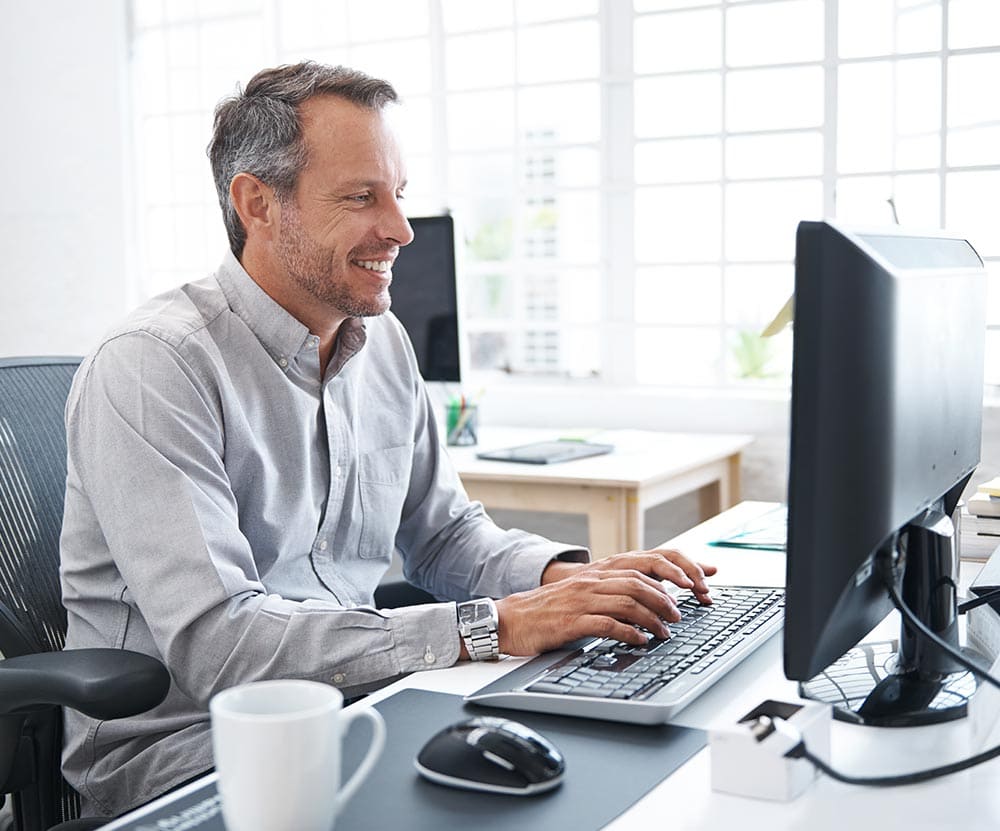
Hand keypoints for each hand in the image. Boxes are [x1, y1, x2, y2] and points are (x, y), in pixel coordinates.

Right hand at [493, 548, 716, 656]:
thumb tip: (644, 606)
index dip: (671, 573)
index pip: (642, 565)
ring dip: (652, 618)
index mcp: (597, 574)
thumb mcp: (581, 596)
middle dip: (666, 599)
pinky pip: (607, 624)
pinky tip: (640, 641)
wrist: (509, 619)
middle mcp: (592, 581)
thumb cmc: (547, 611)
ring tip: (665, 632)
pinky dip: (629, 633)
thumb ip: (609, 595)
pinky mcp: (572, 621)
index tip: (694, 584)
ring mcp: (582, 600)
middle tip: (680, 616)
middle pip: (640, 582)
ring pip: (628, 602)